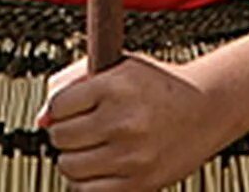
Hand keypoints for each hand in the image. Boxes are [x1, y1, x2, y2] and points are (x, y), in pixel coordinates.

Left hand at [39, 53, 224, 190]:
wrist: (207, 108)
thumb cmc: (158, 86)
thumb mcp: (118, 68)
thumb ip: (73, 84)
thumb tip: (41, 120)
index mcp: (115, 87)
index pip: (58, 105)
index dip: (60, 108)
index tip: (70, 108)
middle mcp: (123, 121)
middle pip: (60, 137)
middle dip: (64, 133)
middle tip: (79, 129)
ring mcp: (131, 155)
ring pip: (69, 166)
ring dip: (72, 159)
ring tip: (88, 149)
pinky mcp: (140, 183)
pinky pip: (90, 191)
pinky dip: (86, 182)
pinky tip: (98, 167)